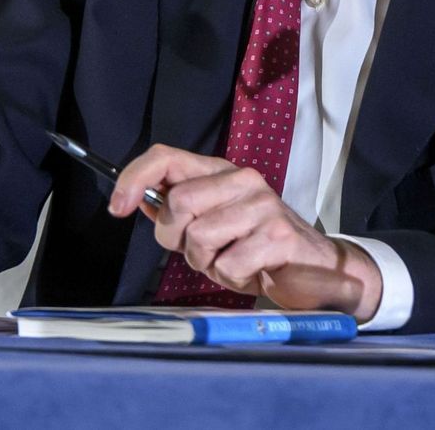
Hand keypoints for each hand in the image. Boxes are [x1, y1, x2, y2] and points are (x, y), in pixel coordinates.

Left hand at [109, 145, 381, 320]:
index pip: (166, 156)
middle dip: (176, 239)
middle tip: (200, 252)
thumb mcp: (213, 223)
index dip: (134, 178)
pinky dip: (231, 278)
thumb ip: (177, 210)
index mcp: (220, 171)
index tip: (118, 207)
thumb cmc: (256, 246)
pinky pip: (226, 265)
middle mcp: (242, 180)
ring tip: (231, 261)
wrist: (317, 270)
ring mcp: (263, 206)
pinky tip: (251, 271)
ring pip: (199, 238)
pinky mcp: (279, 236)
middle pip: (177, 204)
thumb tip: (135, 199)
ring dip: (207, 263)